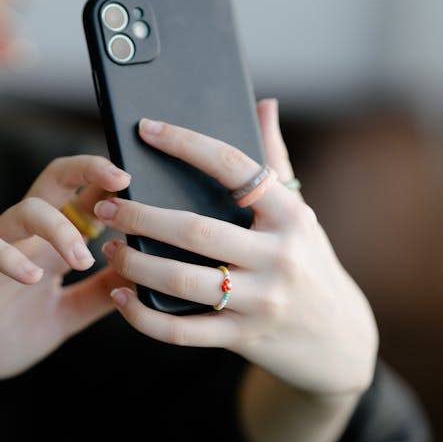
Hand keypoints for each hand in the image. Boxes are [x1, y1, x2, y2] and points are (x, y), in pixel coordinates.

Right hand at [0, 156, 131, 392]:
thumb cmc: (1, 335)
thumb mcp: (63, 316)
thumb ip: (98, 295)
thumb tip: (143, 274)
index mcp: (49, 245)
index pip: (84, 200)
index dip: (111, 190)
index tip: (143, 189)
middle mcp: (22, 236)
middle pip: (54, 182)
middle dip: (87, 171)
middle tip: (120, 180)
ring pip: (25, 211)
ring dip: (59, 228)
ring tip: (81, 258)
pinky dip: (10, 259)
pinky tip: (32, 278)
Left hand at [94, 99, 377, 395]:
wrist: (337, 338)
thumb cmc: (309, 261)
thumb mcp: (300, 213)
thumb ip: (276, 160)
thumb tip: (265, 103)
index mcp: (289, 215)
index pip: (234, 167)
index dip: (187, 144)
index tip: (147, 129)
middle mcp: (278, 256)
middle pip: (196, 230)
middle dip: (142, 215)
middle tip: (105, 205)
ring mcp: (261, 300)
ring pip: (183, 281)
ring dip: (136, 264)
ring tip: (109, 247)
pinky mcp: (243, 337)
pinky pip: (183, 331)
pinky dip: (144, 316)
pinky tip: (120, 297)